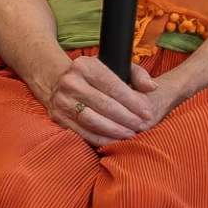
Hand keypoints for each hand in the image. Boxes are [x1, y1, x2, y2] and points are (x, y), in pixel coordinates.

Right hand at [41, 52, 173, 146]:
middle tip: (141, 126)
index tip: (147, 113)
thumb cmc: (94, 75)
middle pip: (104, 105)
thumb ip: (137, 74)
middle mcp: (71, 82)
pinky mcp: (58, 118)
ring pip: (93, 120)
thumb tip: (151, 87)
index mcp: (85, 66)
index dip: (132, 102)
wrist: (57, 81)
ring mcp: (62, 101)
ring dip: (114, 131)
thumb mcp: (114, 65)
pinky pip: (82, 132)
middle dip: (126, 118)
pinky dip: (100, 139)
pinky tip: (115, 141)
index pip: (113, 86)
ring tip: (130, 135)